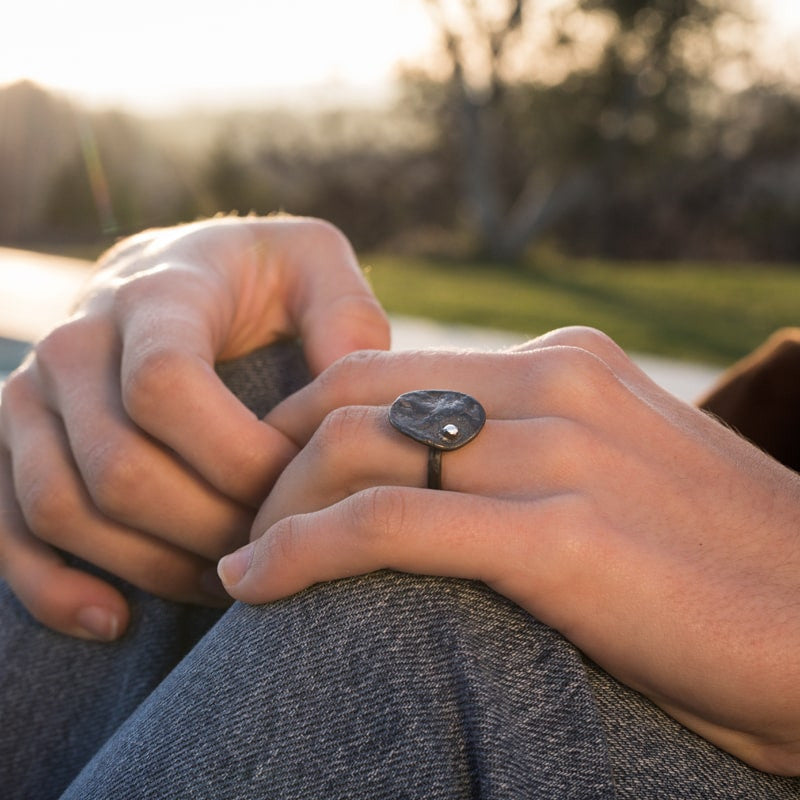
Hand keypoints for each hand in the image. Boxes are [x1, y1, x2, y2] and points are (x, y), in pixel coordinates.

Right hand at [0, 216, 388, 640]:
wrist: (174, 273)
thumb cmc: (259, 278)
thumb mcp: (316, 265)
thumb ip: (346, 318)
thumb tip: (349, 407)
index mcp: (153, 296)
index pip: (165, 388)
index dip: (237, 457)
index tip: (299, 486)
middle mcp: (75, 344)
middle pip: (119, 467)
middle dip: (210, 527)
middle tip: (278, 547)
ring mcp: (32, 397)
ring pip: (65, 508)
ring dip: (152, 565)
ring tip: (229, 583)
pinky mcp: (13, 443)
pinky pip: (7, 530)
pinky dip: (51, 588)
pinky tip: (115, 620)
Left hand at [218, 327, 799, 773]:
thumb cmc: (718, 566)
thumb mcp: (617, 474)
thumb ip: (533, 452)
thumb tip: (443, 473)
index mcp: (566, 367)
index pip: (390, 369)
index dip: (309, 419)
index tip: (276, 478)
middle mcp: (556, 387)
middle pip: (354, 395)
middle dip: (275, 456)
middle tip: (241, 516)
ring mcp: (558, 454)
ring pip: (355, 449)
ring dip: (273, 506)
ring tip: (239, 559)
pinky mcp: (560, 536)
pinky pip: (385, 523)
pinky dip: (300, 551)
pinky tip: (255, 583)